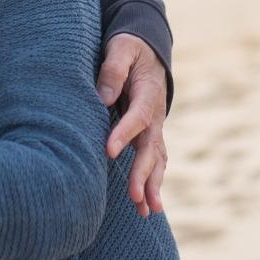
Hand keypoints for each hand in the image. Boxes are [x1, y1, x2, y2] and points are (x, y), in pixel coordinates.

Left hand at [97, 34, 168, 217]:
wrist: (149, 52)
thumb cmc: (130, 48)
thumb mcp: (121, 48)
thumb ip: (112, 70)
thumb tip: (102, 99)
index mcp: (148, 93)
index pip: (136, 117)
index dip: (123, 134)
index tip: (108, 151)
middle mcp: (155, 115)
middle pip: (150, 148)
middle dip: (143, 173)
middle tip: (135, 197)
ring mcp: (154, 128)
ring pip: (156, 160)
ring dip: (152, 186)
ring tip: (147, 211)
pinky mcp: (149, 136)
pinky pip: (153, 162)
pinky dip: (151, 184)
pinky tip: (146, 207)